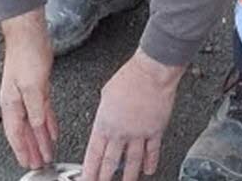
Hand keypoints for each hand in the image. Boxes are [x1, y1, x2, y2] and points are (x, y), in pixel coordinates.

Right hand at [0, 9, 58, 169]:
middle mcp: (17, 101)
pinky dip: (48, 123)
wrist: (29, 33)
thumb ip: (35, 108)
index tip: (29, 163)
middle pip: (25, 131)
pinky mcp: (38, 87)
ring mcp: (27, 94)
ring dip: (41, 139)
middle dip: (32, 149)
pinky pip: (43, 111)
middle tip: (39, 164)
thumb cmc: (26, 54)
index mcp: (10, 103)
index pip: (16, 133)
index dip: (23, 150)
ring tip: (47, 152)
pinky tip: (52, 131)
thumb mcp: (33, 85)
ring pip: (35, 123)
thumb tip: (37, 127)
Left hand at [82, 50, 184, 180]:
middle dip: (104, 178)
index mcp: (105, 123)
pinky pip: (152, 151)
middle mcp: (121, 132)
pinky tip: (149, 170)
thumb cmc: (130, 77)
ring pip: (132, 162)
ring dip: (128, 176)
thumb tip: (105, 118)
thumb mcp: (106, 94)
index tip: (86, 179)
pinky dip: (151, 162)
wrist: (152, 72)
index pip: (93, 153)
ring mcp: (139, 134)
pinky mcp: (155, 130)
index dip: (89, 170)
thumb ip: (105, 112)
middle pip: (110, 162)